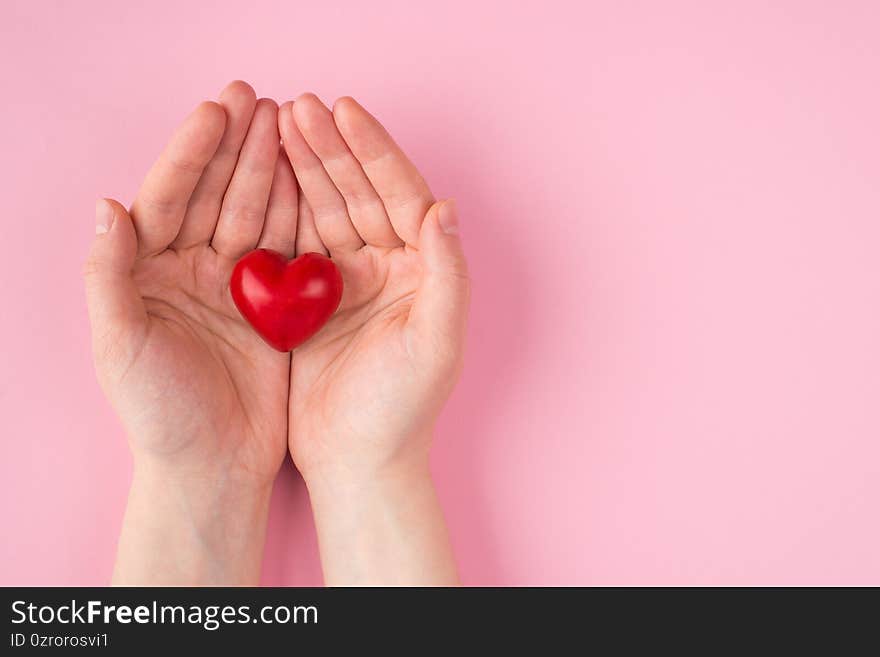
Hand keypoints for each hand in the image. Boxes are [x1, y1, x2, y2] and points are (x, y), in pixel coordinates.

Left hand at [85, 81, 298, 583]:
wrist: (213, 465)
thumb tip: (107, 206)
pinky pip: (287, 249)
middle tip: (263, 100)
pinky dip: (300, 214)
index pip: (168, 197)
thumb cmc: (159, 413)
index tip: (219, 111)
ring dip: (272, 169)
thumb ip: (108, 276)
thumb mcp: (120, 345)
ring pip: (254, 213)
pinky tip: (314, 180)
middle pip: (214, 194)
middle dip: (238, 147)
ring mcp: (234, 285)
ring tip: (293, 124)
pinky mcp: (272, 305)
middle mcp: (189, 270)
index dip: (192, 153)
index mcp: (148, 272)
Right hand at [278, 94, 468, 583]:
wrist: (356, 462)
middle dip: (332, 149)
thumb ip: (448, 274)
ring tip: (277, 123)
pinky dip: (280, 207)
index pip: (401, 195)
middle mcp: (388, 267)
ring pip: (325, 210)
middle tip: (300, 105)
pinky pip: (294, 242)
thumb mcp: (435, 342)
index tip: (346, 111)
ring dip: (304, 167)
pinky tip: (261, 174)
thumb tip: (446, 208)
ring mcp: (347, 281)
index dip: (375, 152)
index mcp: (422, 270)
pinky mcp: (309, 300)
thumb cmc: (402, 409)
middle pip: (360, 193)